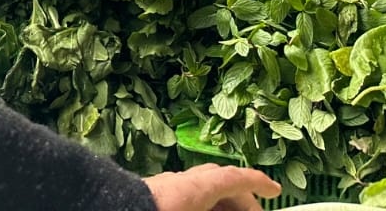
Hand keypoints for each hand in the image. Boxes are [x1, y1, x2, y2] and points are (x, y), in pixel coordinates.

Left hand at [145, 164, 280, 210]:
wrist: (110, 209)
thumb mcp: (201, 202)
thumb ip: (224, 208)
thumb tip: (239, 208)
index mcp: (198, 186)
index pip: (234, 178)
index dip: (257, 183)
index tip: (274, 190)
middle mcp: (184, 181)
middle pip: (219, 181)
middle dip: (239, 198)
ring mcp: (168, 186)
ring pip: (202, 188)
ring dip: (220, 203)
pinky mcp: (156, 194)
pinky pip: (187, 196)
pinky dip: (202, 205)